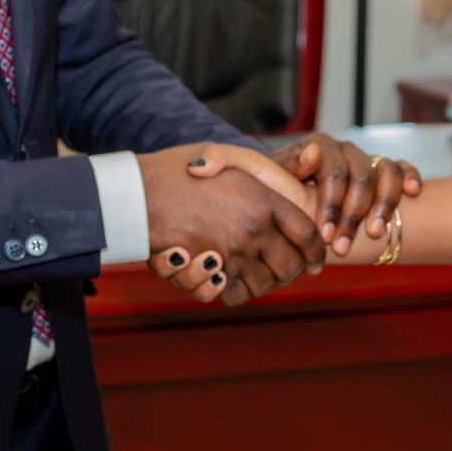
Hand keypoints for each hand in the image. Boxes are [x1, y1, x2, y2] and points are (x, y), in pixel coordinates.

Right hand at [139, 144, 324, 306]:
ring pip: (265, 285)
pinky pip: (233, 296)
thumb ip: (265, 167)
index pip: (308, 234)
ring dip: (261, 281)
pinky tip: (224, 277)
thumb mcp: (226, 155)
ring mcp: (232, 256)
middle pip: (292, 267)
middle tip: (285, 266)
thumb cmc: (177, 171)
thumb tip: (312, 157)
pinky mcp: (208, 275)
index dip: (315, 250)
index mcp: (263, 200)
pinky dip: (232, 291)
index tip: (314, 257)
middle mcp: (254, 230)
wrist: (135, 195)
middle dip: (291, 270)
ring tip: (252, 269)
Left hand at [264, 134, 423, 255]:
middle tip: (343, 246)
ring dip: (383, 205)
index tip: (325, 234)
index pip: (334, 172)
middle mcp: (345, 150)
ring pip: (386, 172)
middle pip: (362, 177)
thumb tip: (311, 153)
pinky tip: (412, 193)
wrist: (290, 194)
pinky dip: (410, 177)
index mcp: (319, 147)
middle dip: (353, 215)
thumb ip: (289, 168)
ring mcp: (365, 158)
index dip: (331, 204)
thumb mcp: (276, 180)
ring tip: (374, 233)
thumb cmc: (281, 189)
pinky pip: (402, 168)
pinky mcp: (382, 170)